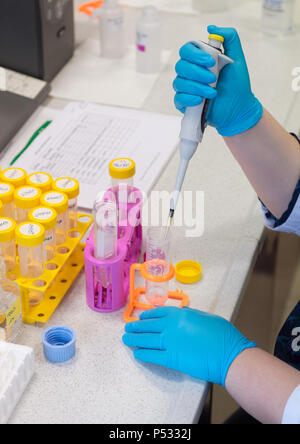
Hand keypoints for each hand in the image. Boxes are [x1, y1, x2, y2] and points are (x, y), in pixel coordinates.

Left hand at [123, 306, 256, 386]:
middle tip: (127, 328)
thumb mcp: (206, 317)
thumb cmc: (223, 336)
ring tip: (126, 339)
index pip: (158, 313)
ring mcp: (169, 343)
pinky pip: (152, 356)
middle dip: (136, 327)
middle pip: (148, 326)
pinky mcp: (171, 359)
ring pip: (146, 340)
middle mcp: (171, 327)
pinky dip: (143, 354)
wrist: (228, 355)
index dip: (147, 316)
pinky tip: (136, 353)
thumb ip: (191, 315)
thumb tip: (182, 314)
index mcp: (180, 314)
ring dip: (134, 340)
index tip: (141, 318)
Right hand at [173, 25, 262, 136]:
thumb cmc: (237, 85)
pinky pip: (178, 98)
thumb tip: (211, 28)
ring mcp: (186, 88)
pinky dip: (189, 98)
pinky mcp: (184, 103)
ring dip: (196, 87)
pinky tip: (201, 100)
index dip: (195, 55)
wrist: (238, 109)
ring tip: (213, 92)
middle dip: (197, 73)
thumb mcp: (237, 58)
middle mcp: (190, 73)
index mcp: (200, 60)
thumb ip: (229, 38)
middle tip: (213, 78)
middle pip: (180, 66)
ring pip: (179, 82)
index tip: (211, 62)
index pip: (186, 50)